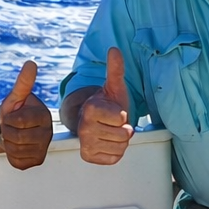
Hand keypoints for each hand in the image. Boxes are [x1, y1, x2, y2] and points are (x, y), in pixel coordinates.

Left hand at [0, 60, 52, 169]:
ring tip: (13, 136)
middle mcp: (48, 133)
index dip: (9, 118)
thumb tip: (31, 63)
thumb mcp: (16, 96)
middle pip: (17, 137)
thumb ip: (23, 83)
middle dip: (7, 131)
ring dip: (8, 143)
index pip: (19, 120)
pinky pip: (17, 161)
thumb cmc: (14, 111)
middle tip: (10, 127)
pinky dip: (11, 155)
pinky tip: (16, 147)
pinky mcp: (36, 161)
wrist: (11, 129)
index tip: (12, 115)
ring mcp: (43, 149)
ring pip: (16, 150)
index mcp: (44, 116)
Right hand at [75, 48, 133, 164]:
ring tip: (112, 132)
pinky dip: (115, 152)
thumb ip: (115, 69)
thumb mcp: (114, 87)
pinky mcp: (88, 157)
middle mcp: (84, 127)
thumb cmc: (108, 104)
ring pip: (120, 147)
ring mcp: (85, 144)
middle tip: (114, 124)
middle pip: (123, 135)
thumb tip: (114, 50)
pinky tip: (107, 142)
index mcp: (91, 109)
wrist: (95, 121)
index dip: (124, 115)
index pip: (122, 118)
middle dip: (123, 129)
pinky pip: (114, 158)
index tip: (115, 112)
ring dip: (120, 141)